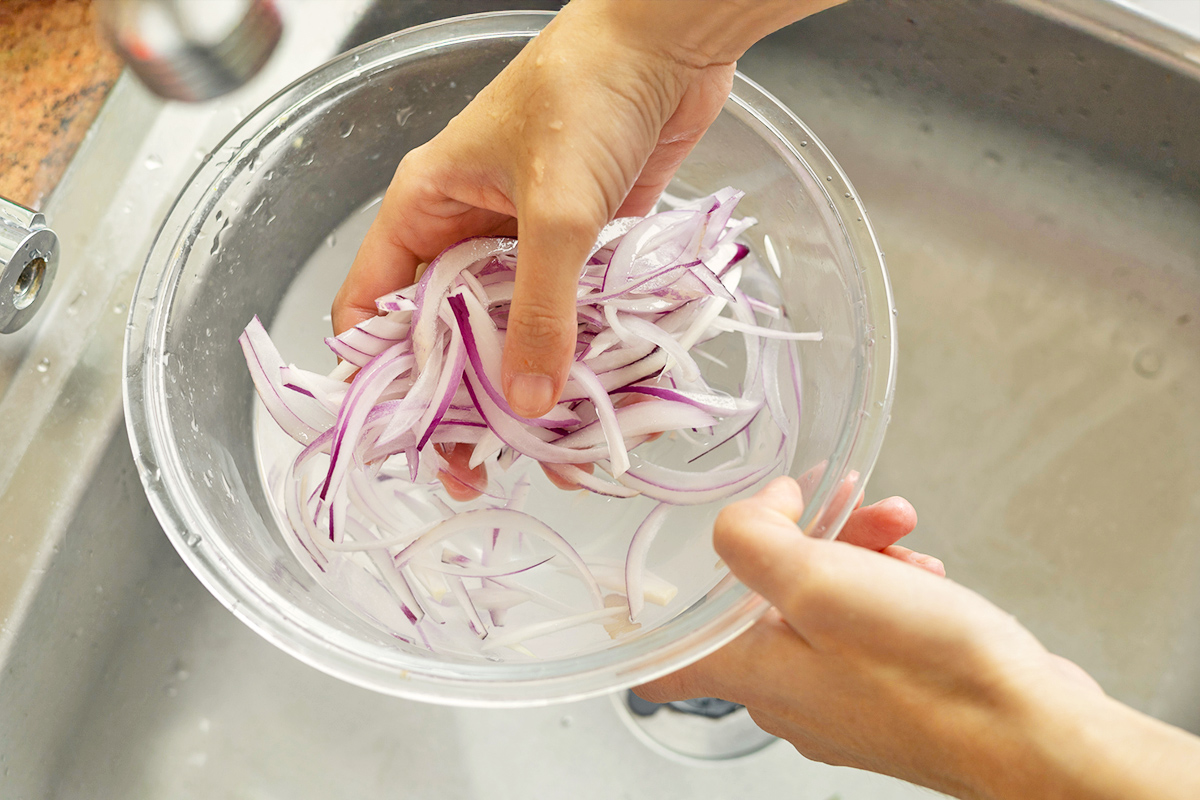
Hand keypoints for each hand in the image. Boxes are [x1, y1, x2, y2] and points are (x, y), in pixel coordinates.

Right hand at [332, 1, 737, 417]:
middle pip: (443, 336)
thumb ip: (540, 308)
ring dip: (527, 390)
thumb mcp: (556, 209)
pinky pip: (565, 318)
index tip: (405, 437)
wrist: (670, 43)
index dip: (379, 375)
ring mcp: (523, 245)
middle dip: (460, 401)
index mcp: (424, 210)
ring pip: (508, 334)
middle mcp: (465, 233)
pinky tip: (592, 407)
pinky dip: (575, 359)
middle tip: (479, 468)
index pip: (372, 306)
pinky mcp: (578, 251)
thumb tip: (526, 400)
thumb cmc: (589, 95)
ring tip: (549, 455)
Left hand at [637, 477, 1106, 799]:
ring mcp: (841, 697)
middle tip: (841, 507)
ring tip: (898, 531)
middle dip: (801, 541)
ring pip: (823, 605)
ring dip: (855, 553)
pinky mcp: (889, 692)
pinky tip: (921, 571)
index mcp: (750, 674)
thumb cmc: (928, 674)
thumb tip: (753, 510)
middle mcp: (788, 694)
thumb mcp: (820, 583)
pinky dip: (888, 586)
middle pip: (761, 603)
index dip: (651, 616)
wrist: (1028, 729)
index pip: (662, 664)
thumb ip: (757, 540)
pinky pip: (869, 626)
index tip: (652, 581)